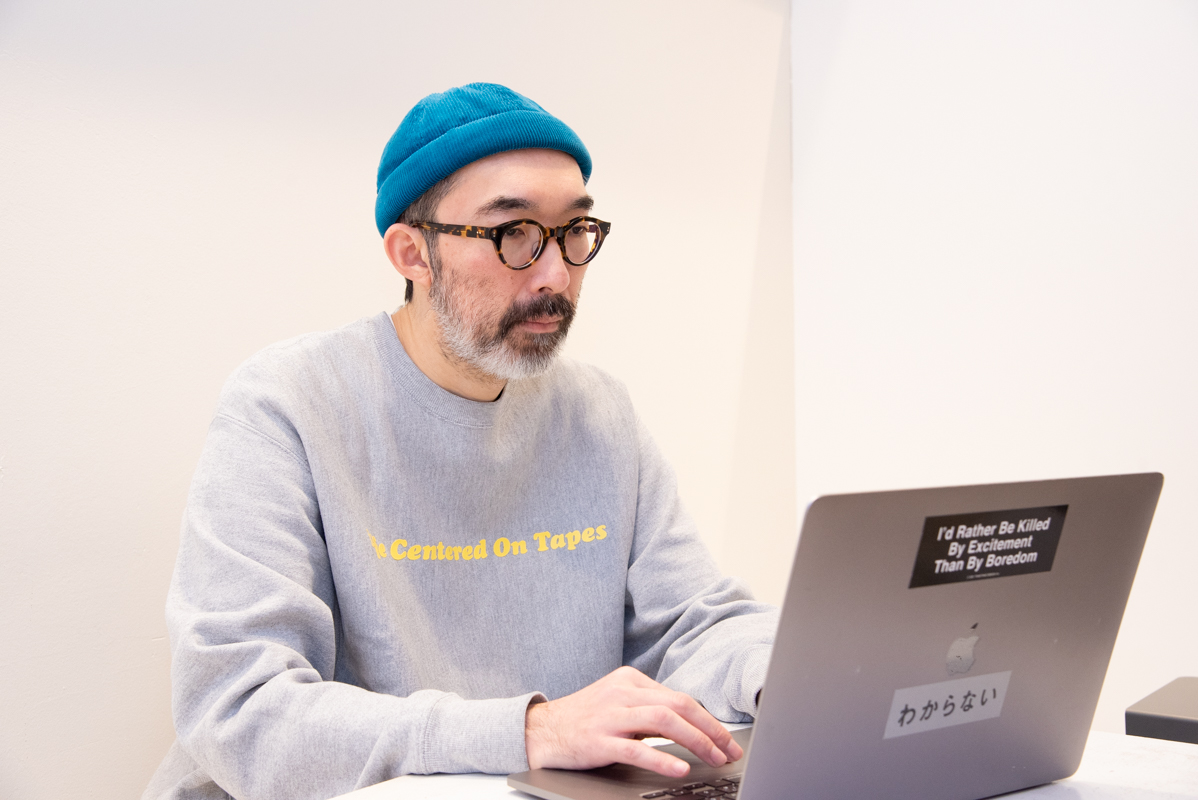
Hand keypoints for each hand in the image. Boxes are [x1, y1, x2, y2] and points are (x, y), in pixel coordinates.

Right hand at [524, 666, 742, 777]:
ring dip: (696, 740)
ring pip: (664, 720)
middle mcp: (622, 692)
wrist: (542, 730)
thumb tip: (692, 727)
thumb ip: (649, 709)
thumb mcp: (619, 704)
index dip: (708, 720)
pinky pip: (636, 748)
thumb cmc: (585, 719)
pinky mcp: (599, 739)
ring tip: (713, 758)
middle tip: (729, 751)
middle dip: (710, 729)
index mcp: (630, 680)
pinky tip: (679, 768)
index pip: (680, 697)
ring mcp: (610, 715)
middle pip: (679, 705)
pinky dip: (662, 758)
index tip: (726, 740)